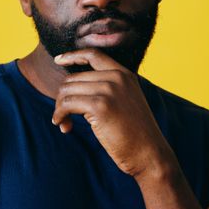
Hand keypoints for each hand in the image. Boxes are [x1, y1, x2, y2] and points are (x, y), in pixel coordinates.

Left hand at [52, 48, 176, 178]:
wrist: (149, 154)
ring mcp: (109, 90)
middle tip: (63, 116)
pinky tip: (64, 126)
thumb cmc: (135, 133)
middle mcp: (117, 78)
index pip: (94, 54)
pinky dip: (60, 115)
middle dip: (62, 97)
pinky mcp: (100, 107)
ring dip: (59, 108)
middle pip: (73, 78)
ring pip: (67, 90)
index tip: (58, 60)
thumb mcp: (126, 101)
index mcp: (125, 74)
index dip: (73, 56)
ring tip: (63, 123)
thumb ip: (107, 88)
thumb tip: (71, 86)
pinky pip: (67, 104)